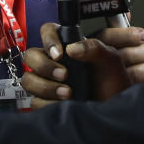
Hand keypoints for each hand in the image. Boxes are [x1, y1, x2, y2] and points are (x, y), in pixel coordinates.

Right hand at [21, 23, 143, 108]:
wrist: (114, 112)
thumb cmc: (114, 83)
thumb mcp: (111, 61)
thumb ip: (94, 48)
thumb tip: (72, 48)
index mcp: (67, 47)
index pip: (47, 31)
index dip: (48, 39)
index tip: (59, 53)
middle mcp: (53, 63)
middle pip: (31, 56)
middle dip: (44, 66)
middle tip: (65, 75)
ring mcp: (47, 83)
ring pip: (29, 79)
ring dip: (46, 86)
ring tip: (68, 94)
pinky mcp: (45, 102)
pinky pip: (34, 101)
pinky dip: (47, 103)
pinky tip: (63, 105)